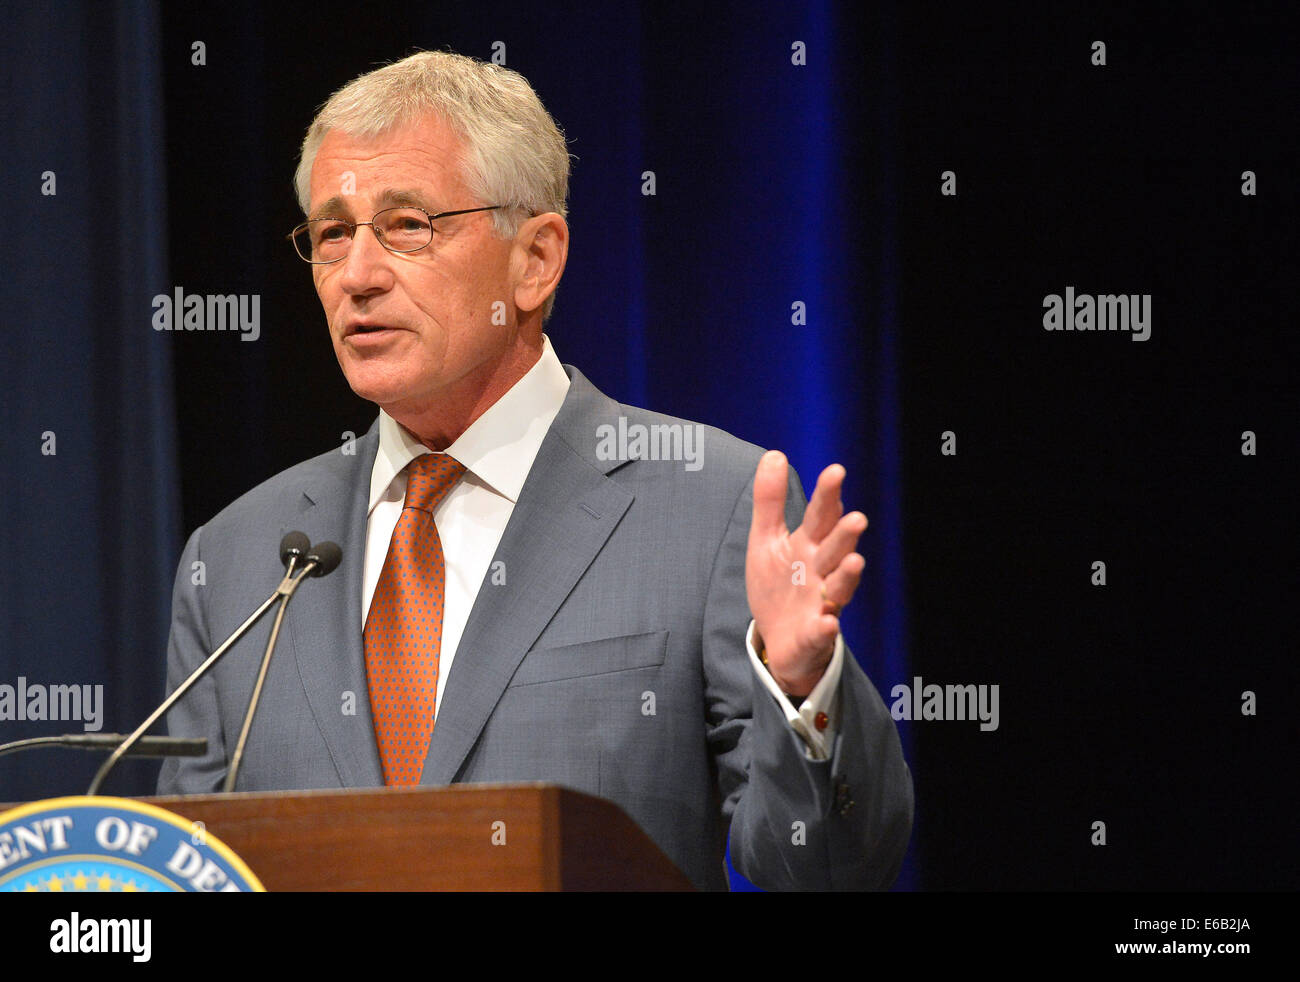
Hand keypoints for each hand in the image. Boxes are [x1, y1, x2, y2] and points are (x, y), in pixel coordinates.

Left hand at [745, 451, 866, 696]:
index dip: (828, 495)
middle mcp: (821, 571)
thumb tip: (774, 453)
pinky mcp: (814, 635)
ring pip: (838, 587)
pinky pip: (822, 631)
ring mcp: (821, 603)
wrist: (779, 640)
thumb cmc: (778, 584)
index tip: (835, 471)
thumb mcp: (767, 539)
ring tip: (855, 560)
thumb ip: (771, 500)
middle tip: (856, 517)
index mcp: (809, 545)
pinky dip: (825, 627)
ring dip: (847, 576)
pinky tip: (828, 621)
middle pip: (835, 550)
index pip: (821, 516)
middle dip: (845, 535)